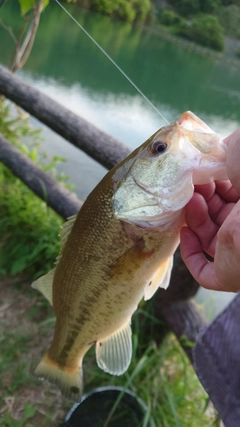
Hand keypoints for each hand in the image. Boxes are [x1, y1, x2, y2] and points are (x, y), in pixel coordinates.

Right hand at [180, 130, 239, 291]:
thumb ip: (225, 150)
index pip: (228, 196)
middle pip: (216, 216)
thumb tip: (212, 153)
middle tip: (189, 187)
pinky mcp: (229, 273)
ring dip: (193, 221)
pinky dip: (191, 255)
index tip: (196, 176)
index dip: (209, 186)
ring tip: (189, 203)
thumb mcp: (237, 150)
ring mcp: (239, 250)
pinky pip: (206, 273)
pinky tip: (186, 233)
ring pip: (208, 240)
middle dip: (199, 200)